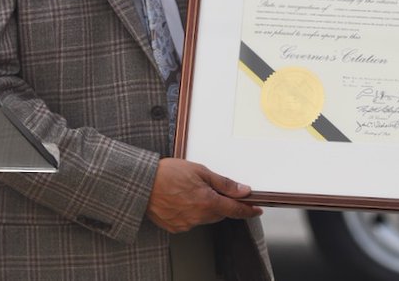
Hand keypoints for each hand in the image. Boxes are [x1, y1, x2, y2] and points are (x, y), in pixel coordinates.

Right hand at [146, 158, 262, 232]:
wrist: (142, 183)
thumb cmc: (168, 173)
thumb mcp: (200, 171)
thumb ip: (224, 183)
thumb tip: (243, 190)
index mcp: (208, 202)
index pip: (235, 209)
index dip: (248, 210)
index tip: (256, 209)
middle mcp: (198, 217)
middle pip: (219, 213)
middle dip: (220, 202)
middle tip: (209, 188)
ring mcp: (186, 224)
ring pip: (205, 217)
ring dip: (204, 207)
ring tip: (189, 191)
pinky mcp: (175, 227)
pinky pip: (190, 221)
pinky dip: (190, 212)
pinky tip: (181, 200)